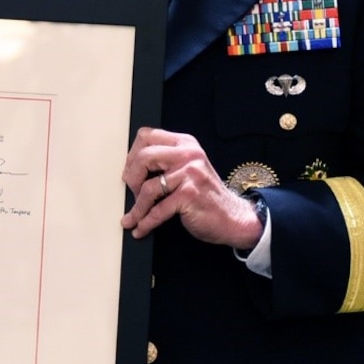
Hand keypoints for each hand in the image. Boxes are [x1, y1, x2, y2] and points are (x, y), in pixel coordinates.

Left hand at [120, 126, 263, 249]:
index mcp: (185, 144)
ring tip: (134, 216)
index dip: (132, 155)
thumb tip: (131, 169)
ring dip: (137, 207)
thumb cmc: (207, 196)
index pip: (147, 136)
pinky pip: (158, 210)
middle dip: (131, 178)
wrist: (234, 218)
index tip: (129, 171)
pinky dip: (145, 222)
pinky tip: (140, 228)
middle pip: (143, 157)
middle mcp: (188, 154)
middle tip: (131, 192)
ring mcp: (190, 174)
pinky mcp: (189, 195)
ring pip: (147, 187)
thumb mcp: (188, 169)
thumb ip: (167, 162)